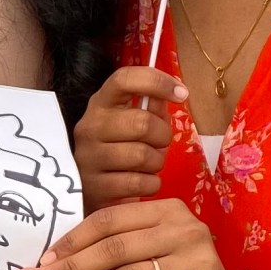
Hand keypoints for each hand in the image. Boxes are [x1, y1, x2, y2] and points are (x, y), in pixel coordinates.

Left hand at [15, 198, 258, 269]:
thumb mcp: (147, 254)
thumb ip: (113, 248)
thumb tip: (51, 258)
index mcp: (168, 211)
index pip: (110, 220)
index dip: (73, 240)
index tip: (44, 261)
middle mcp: (186, 230)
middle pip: (115, 247)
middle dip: (73, 267)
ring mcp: (197, 263)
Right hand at [73, 65, 187, 205]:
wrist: (91, 190)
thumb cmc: (118, 150)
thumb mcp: (132, 123)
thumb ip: (152, 107)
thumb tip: (175, 92)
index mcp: (100, 104)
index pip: (124, 79)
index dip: (156, 81)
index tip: (181, 93)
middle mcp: (89, 127)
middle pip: (142, 123)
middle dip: (162, 136)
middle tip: (160, 144)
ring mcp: (89, 158)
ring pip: (142, 155)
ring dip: (156, 162)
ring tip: (148, 165)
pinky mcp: (95, 187)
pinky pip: (139, 183)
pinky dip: (150, 184)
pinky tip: (142, 182)